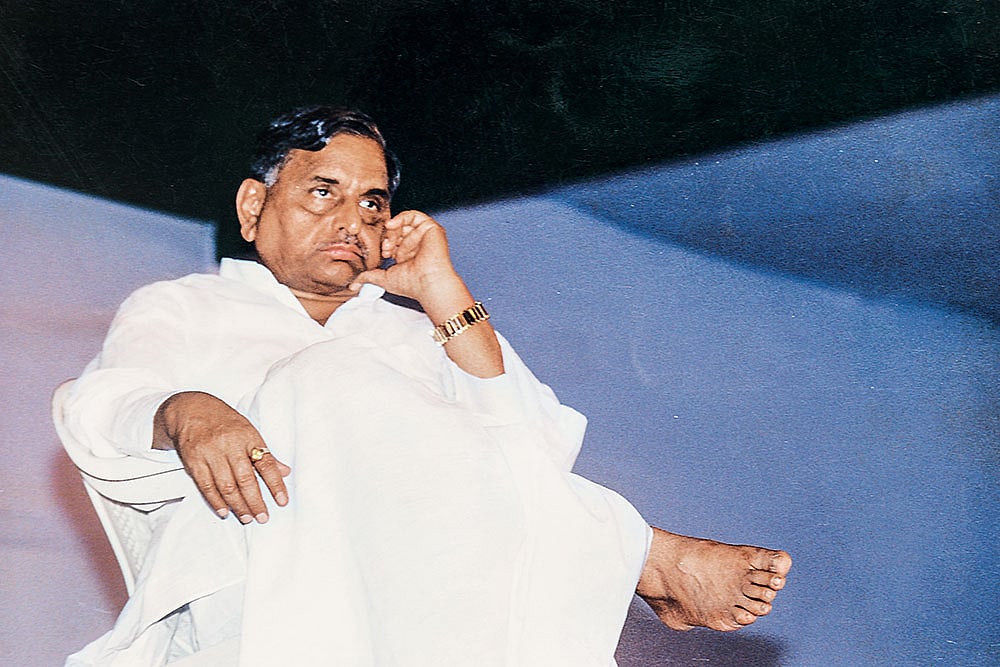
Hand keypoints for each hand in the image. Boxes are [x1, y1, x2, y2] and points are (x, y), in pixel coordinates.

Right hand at [153, 391, 290, 522]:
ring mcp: (210, 454)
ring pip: (226, 486)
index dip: (275, 484)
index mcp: (247, 436)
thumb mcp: (249, 431)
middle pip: (245, 479)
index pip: (265, 463)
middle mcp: (229, 445)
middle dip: (255, 501)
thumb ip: (265, 453)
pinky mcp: (194, 462)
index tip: (282, 501)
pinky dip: (216, 501)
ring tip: (247, 517)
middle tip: (263, 516)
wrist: (191, 410)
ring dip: (238, 505)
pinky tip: (225, 511)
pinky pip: (206, 486)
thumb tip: (285, 471)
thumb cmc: (224, 422)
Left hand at [350, 210, 460, 303]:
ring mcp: (425, 236)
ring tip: (390, 241)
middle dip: (389, 237)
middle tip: (386, 249)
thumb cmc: (411, 285)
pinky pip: (414, 215)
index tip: (384, 254)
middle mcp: (418, 245)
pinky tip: (392, 225)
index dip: (386, 244)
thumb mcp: (384, 279)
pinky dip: (402, 218)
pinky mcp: (432, 229)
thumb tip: (352, 286)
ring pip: (405, 223)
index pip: (393, 241)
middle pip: (398, 231)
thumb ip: (368, 277)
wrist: (427, 284)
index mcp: (409, 256)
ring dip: (394, 230)